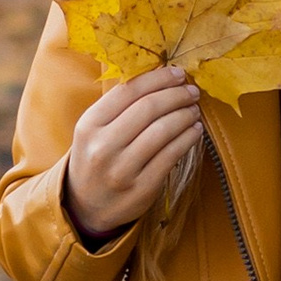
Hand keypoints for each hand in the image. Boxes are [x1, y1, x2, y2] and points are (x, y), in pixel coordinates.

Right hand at [60, 67, 203, 237]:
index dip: (157, 79)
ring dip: (185, 115)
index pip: (128, 91)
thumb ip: (119, 106)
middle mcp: (103, 147)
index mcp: (89, 125)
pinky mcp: (142, 188)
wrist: (85, 206)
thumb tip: (161, 78)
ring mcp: (122, 170)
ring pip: (163, 131)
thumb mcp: (94, 130)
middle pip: (148, 109)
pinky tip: (194, 131)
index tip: (177, 73)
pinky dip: (188, 138)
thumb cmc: (95, 158)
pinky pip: (172, 156)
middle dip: (176, 95)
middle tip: (191, 91)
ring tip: (194, 110)